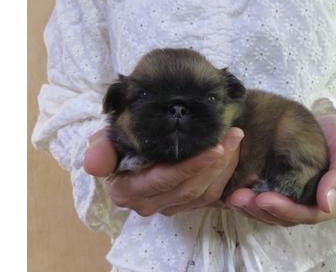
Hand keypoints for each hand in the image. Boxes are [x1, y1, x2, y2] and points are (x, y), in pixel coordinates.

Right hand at [84, 127, 243, 216]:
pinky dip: (226, 175)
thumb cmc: (122, 139)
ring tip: (236, 138)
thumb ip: (101, 150)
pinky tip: (235, 154)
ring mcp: (170, 207)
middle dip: (216, 162)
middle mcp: (149, 205)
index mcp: (129, 191)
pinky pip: (211, 195)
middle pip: (190, 188)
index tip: (216, 147)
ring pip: (204, 193)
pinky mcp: (186, 205)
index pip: (164, 180)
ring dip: (225, 166)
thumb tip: (93, 165)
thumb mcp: (108, 139)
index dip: (192, 166)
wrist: (132, 148)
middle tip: (234, 134)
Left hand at [225, 113, 335, 225]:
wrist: (326, 124)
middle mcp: (313, 207)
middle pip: (285, 217)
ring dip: (250, 207)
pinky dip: (248, 198)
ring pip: (271, 213)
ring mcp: (295, 201)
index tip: (264, 199)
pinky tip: (233, 191)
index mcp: (335, 204)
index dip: (286, 210)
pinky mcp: (280, 191)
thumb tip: (327, 204)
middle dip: (260, 210)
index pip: (308, 215)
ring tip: (232, 196)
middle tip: (238, 198)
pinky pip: (263, 201)